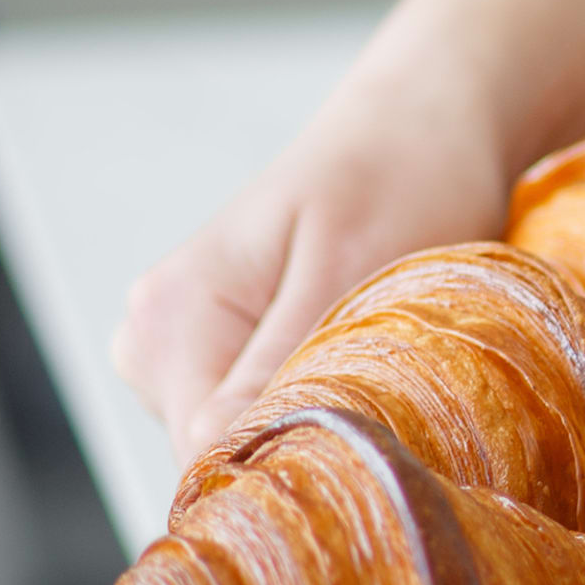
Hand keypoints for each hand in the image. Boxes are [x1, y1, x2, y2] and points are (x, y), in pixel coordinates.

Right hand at [111, 45, 516, 459]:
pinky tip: (354, 347)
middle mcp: (157, 331)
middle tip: (381, 385)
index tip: (362, 449)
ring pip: (240, 433)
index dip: (281, 464)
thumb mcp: (348, 272)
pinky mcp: (227, 340)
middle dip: (298, 437)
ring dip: (311, 414)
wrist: (427, 119)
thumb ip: (276, 364)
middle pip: (214, 450)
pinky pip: (259, 403)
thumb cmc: (402, 177)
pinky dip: (312, 393)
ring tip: (372, 352)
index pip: (198, 450)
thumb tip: (210, 455)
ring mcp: (187, 339)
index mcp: (172, 314)